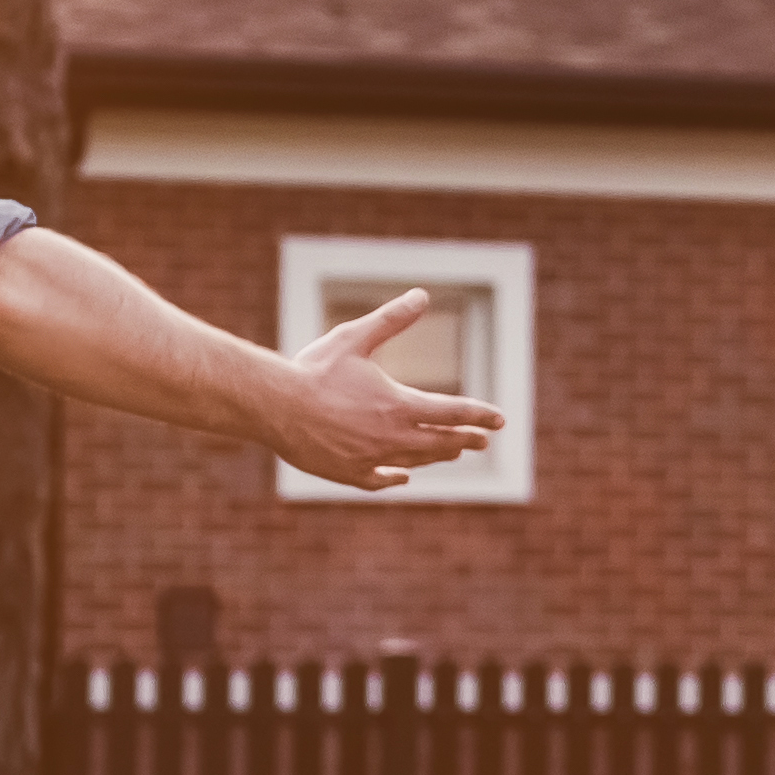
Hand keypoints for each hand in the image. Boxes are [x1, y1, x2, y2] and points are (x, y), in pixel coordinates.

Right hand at [266, 287, 505, 494]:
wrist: (274, 406)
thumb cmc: (314, 369)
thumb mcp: (355, 338)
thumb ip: (391, 319)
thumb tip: (421, 295)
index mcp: (399, 405)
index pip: (452, 412)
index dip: (479, 415)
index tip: (500, 419)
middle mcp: (391, 437)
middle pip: (440, 442)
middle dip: (465, 438)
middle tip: (482, 439)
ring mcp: (371, 459)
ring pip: (415, 461)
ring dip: (437, 455)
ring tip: (451, 451)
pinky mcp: (348, 473)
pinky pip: (379, 479)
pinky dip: (395, 476)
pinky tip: (402, 476)